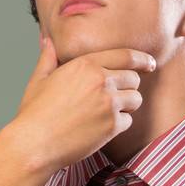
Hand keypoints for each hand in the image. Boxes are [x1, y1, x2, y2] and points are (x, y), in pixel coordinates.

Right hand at [8, 34, 156, 172]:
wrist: (35, 144)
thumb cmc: (35, 113)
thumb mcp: (39, 80)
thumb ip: (48, 58)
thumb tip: (47, 41)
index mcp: (85, 65)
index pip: (126, 55)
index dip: (142, 59)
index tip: (149, 63)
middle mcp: (101, 81)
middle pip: (134, 77)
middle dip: (130, 85)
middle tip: (118, 93)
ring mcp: (109, 103)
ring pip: (136, 99)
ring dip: (128, 104)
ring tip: (109, 111)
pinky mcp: (112, 126)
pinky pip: (128, 120)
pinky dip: (119, 124)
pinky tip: (102, 127)